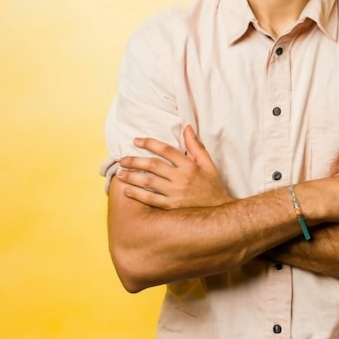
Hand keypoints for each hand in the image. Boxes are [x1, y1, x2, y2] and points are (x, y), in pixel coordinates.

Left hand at [116, 125, 232, 208]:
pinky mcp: (171, 207)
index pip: (166, 150)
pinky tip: (127, 191)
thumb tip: (187, 127)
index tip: (136, 140)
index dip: (150, 143)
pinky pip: (151, 200)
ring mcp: (175, 193)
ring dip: (132, 176)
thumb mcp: (208, 163)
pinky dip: (138, 195)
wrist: (218, 211)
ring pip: (149, 182)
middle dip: (135, 160)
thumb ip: (195, 146)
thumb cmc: (213, 185)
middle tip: (121, 159)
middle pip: (153, 165)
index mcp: (189, 165)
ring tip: (119, 173)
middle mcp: (181, 178)